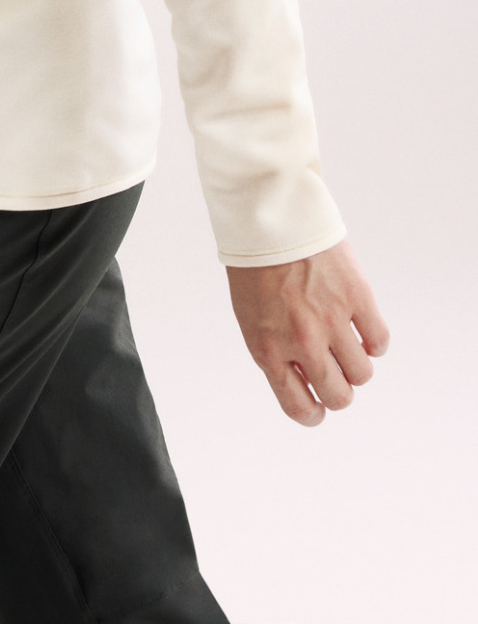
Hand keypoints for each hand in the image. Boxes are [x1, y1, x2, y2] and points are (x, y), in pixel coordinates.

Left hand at [227, 239, 389, 425]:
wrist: (270, 219)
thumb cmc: (255, 268)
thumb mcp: (252, 318)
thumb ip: (276, 355)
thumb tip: (307, 385)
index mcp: (269, 349)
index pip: (300, 407)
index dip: (313, 413)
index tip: (319, 408)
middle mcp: (302, 342)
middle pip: (339, 395)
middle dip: (338, 389)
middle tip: (334, 370)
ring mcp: (332, 320)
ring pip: (362, 373)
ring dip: (356, 364)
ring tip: (344, 343)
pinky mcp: (357, 298)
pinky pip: (379, 341)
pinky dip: (374, 341)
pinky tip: (361, 329)